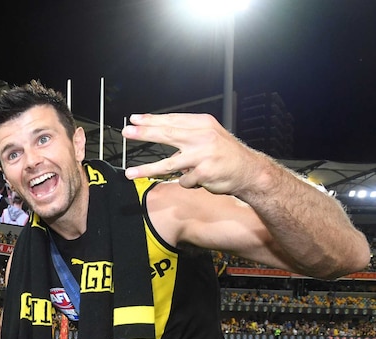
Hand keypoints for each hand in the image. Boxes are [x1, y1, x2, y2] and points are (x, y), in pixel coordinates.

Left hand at [122, 113, 267, 194]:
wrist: (249, 171)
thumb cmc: (225, 153)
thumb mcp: (209, 134)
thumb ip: (187, 131)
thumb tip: (158, 129)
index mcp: (203, 124)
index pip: (172, 120)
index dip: (152, 120)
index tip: (135, 119)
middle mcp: (202, 137)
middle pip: (167, 135)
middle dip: (144, 134)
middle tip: (126, 132)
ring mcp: (203, 155)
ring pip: (167, 164)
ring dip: (146, 170)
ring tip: (129, 173)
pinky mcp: (203, 173)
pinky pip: (184, 181)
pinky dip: (187, 182)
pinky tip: (199, 179)